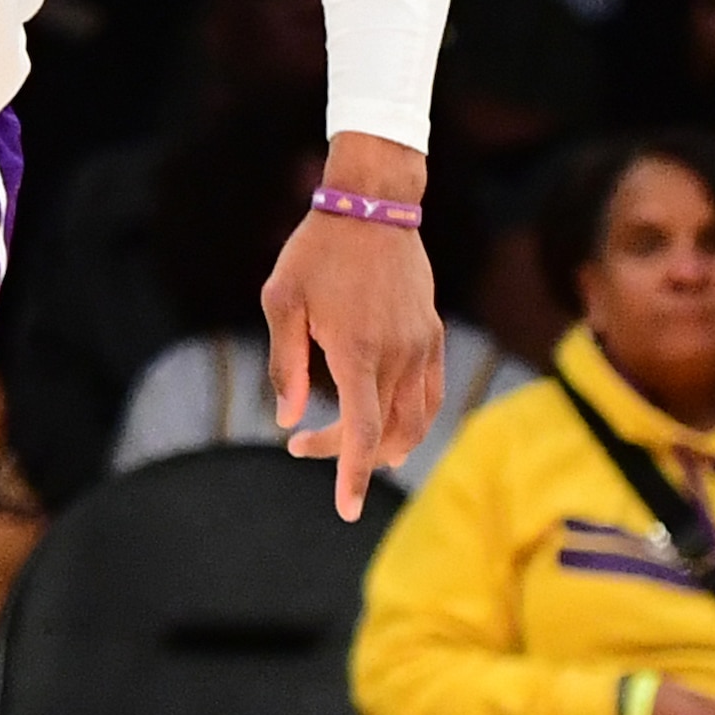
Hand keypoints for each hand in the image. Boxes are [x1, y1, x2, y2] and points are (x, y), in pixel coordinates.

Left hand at [263, 143, 444, 522]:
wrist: (372, 204)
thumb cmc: (316, 251)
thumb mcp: (282, 301)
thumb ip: (285, 364)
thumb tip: (288, 419)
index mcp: (357, 351)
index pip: (363, 432)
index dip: (353, 475)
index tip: (347, 510)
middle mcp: (397, 354)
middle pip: (386, 434)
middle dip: (348, 456)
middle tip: (304, 447)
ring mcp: (420, 345)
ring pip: (416, 421)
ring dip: (386, 447)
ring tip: (350, 450)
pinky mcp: (431, 333)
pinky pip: (432, 394)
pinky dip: (414, 421)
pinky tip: (391, 427)